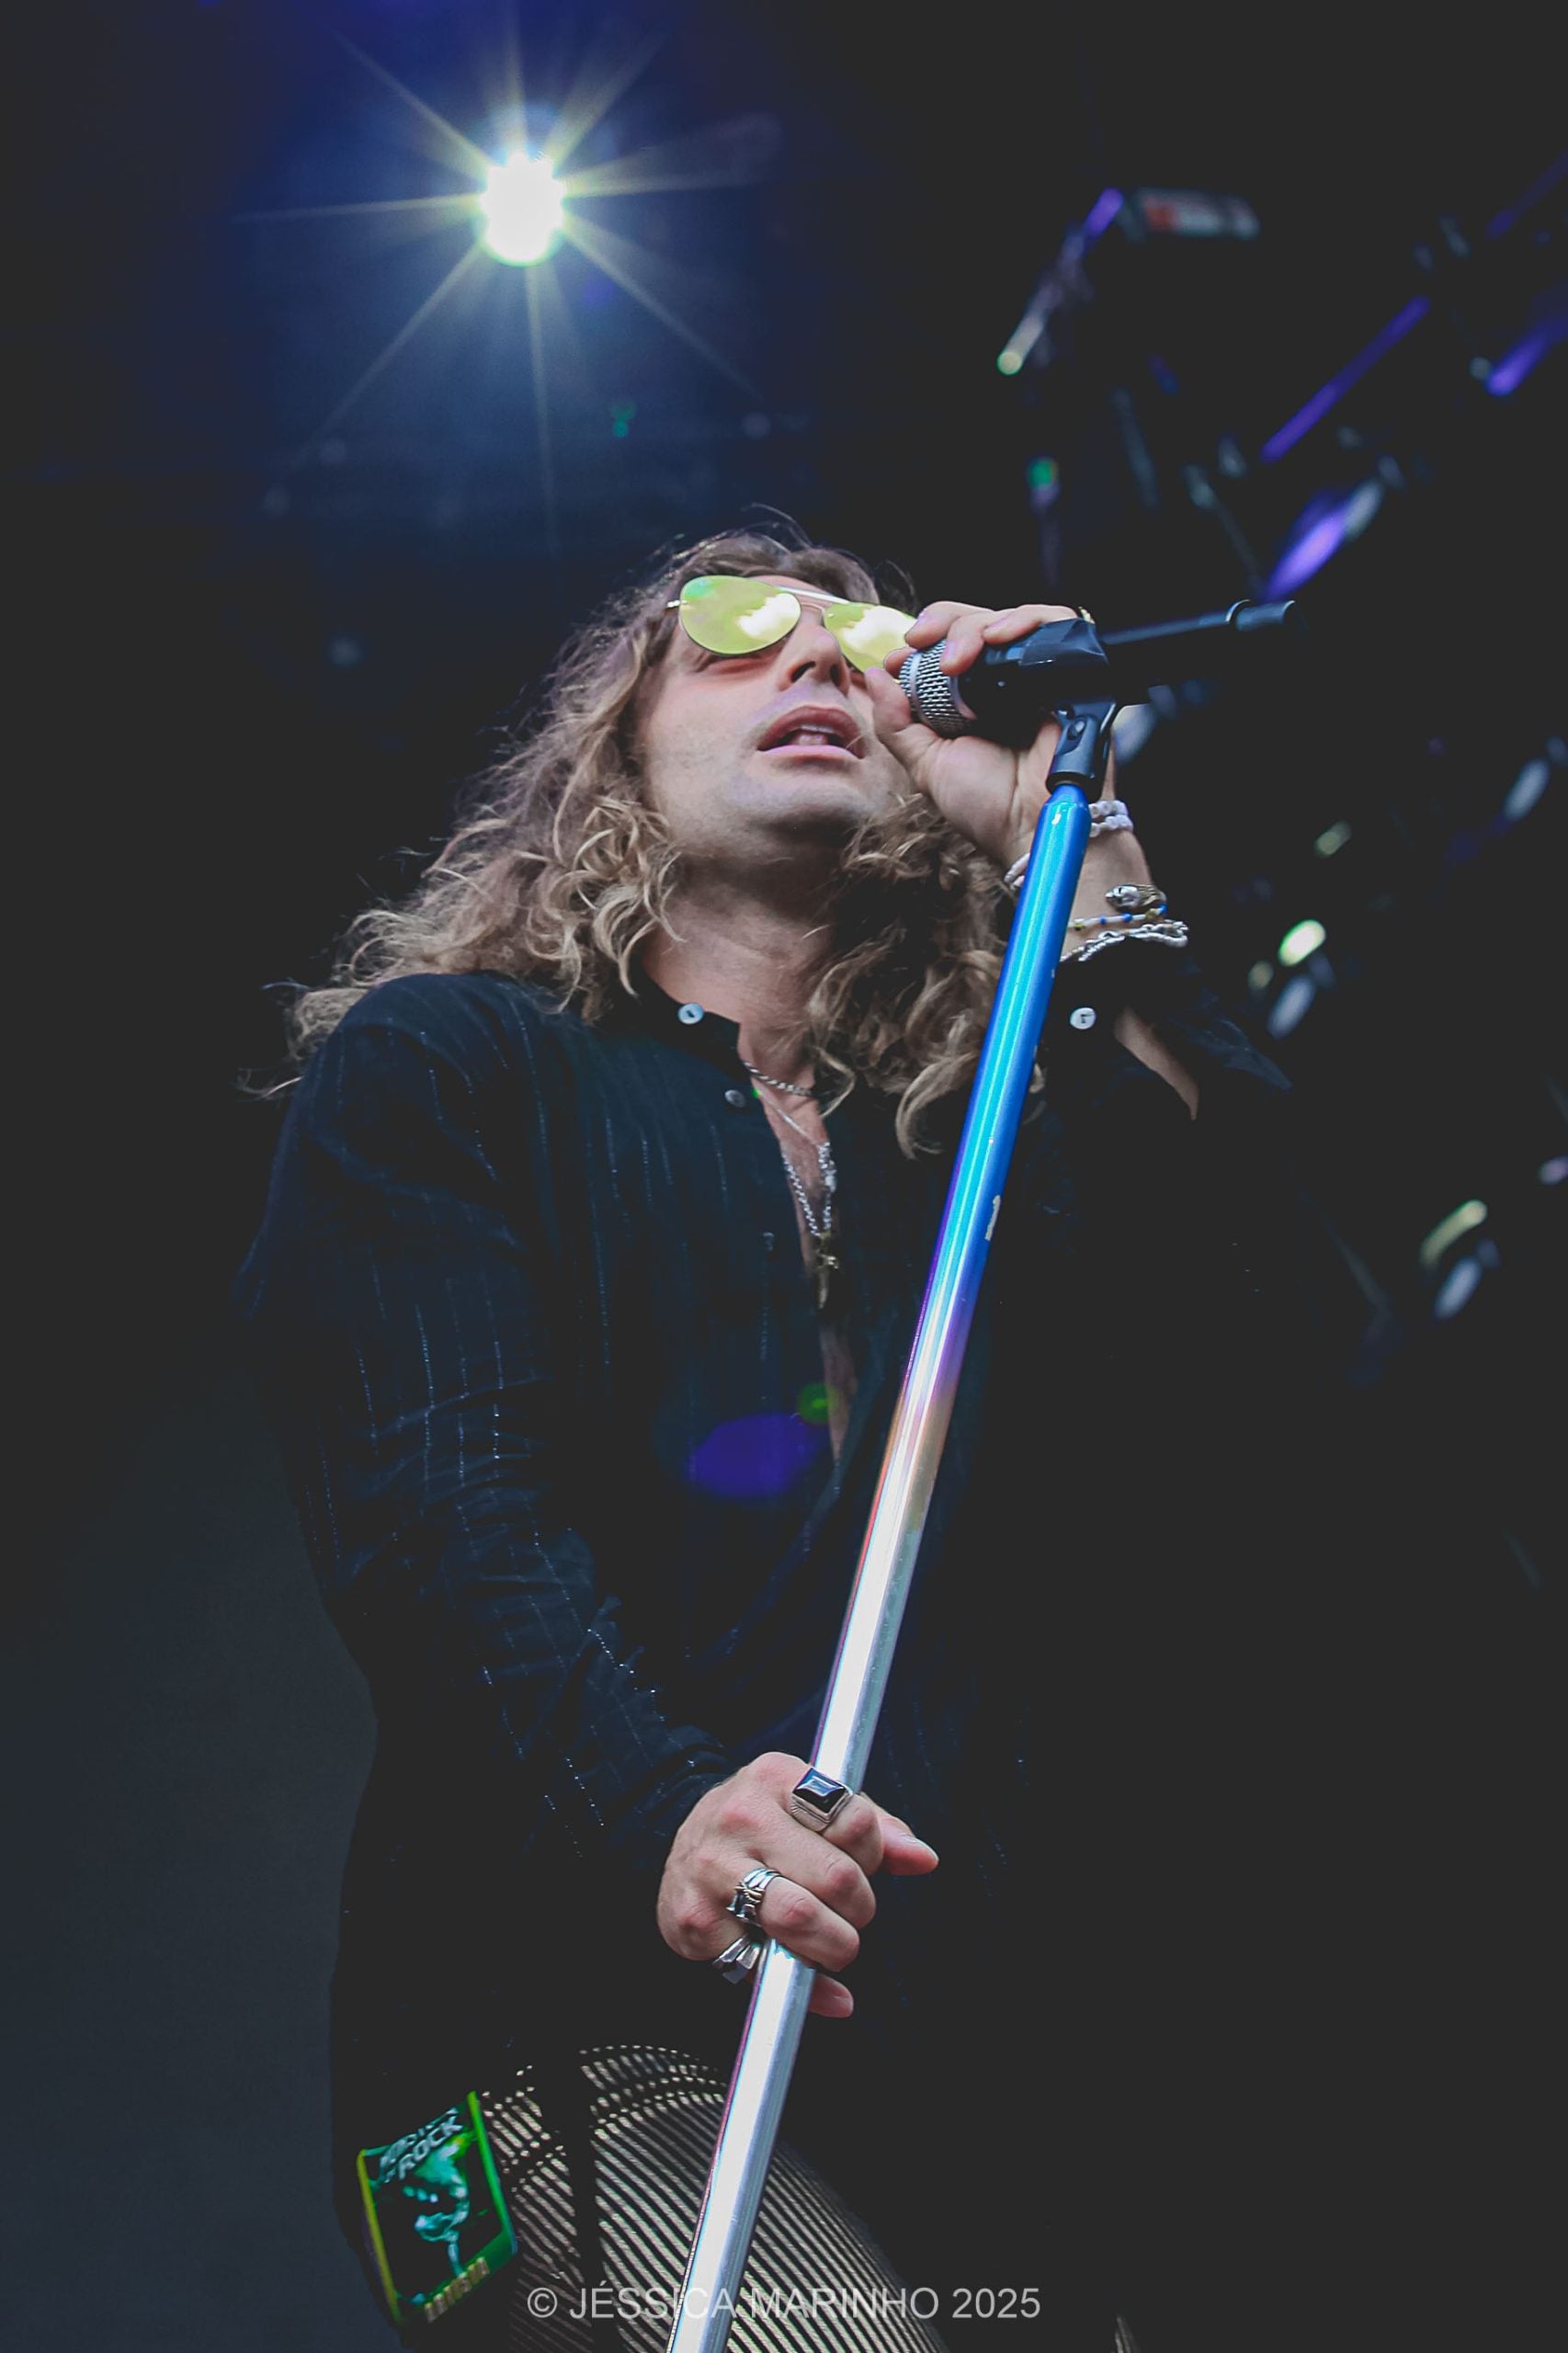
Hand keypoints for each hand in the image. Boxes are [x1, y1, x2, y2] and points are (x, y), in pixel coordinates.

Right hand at [657, 1751, 938, 2018]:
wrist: (680, 1845)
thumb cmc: (765, 1826)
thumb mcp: (813, 1807)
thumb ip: (874, 1829)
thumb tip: (923, 1858)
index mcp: (776, 1778)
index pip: (855, 1822)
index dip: (871, 1855)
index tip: (860, 1865)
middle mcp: (740, 1818)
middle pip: (837, 1877)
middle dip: (860, 1908)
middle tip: (851, 1913)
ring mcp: (713, 1870)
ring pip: (800, 1919)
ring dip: (834, 1947)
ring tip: (833, 1944)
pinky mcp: (695, 1922)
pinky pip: (763, 1968)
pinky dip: (804, 1989)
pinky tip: (810, 1982)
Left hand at [862, 599, 1108, 869]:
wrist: (1032, 829)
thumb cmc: (986, 808)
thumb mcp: (926, 765)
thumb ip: (897, 723)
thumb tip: (876, 675)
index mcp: (971, 700)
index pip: (948, 644)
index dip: (923, 639)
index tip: (898, 656)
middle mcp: (1004, 683)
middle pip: (975, 622)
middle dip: (943, 626)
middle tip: (922, 645)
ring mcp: (1037, 675)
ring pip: (1007, 618)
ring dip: (974, 627)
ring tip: (957, 658)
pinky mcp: (1072, 671)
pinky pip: (1056, 622)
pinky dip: (1025, 619)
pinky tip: (999, 638)